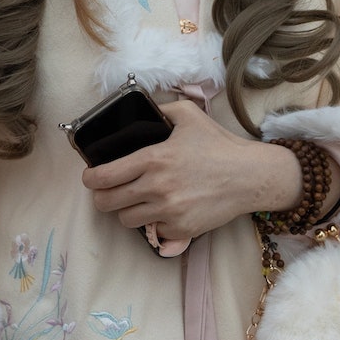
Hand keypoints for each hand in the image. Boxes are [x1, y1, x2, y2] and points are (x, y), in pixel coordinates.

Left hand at [81, 101, 300, 242]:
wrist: (250, 176)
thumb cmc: (219, 145)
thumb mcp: (188, 115)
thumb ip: (160, 109)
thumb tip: (143, 108)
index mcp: (152, 159)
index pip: (104, 176)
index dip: (90, 179)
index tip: (90, 178)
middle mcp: (156, 188)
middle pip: (107, 203)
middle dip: (102, 197)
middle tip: (106, 192)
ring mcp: (168, 211)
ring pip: (126, 220)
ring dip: (126, 211)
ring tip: (135, 201)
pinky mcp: (181, 229)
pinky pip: (153, 231)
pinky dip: (154, 222)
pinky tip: (163, 209)